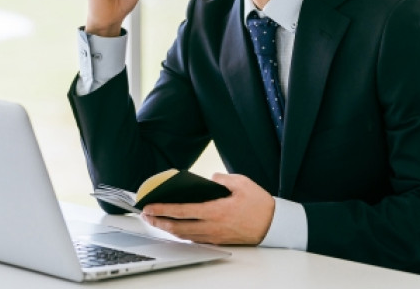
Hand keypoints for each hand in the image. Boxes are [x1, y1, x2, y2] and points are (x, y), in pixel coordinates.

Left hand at [140, 173, 274, 244]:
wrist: (273, 225)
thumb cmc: (258, 203)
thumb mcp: (241, 183)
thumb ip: (221, 179)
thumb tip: (208, 179)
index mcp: (216, 210)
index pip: (183, 210)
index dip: (164, 209)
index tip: (150, 207)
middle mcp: (212, 225)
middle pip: (179, 227)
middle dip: (159, 221)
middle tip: (146, 216)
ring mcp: (214, 235)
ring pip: (185, 235)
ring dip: (168, 229)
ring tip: (155, 221)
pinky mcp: (218, 240)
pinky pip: (195, 239)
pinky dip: (181, 234)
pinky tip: (175, 228)